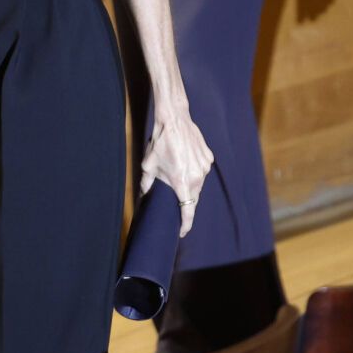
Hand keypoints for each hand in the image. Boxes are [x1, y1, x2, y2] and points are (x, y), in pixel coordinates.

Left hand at [140, 113, 214, 237]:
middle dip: (186, 202)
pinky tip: (186, 162)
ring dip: (190, 185)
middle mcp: (196, 177)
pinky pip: (202, 170)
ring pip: (199, 184)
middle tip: (175, 201)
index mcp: (181, 182)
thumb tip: (143, 197)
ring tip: (179, 175)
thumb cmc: (159, 143)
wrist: (174, 120)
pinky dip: (195, 171)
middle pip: (193, 198)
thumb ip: (146, 185)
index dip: (186, 224)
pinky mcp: (208, 158)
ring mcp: (204, 167)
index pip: (187, 211)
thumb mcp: (148, 166)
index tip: (182, 232)